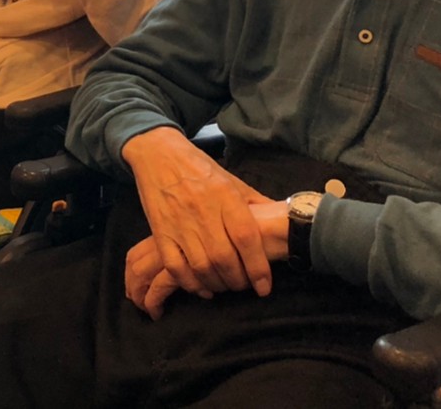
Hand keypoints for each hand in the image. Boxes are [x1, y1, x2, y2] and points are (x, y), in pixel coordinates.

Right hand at [122, 127, 277, 301]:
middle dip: (238, 280)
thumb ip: (255, 203)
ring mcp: (179, 222)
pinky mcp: (160, 231)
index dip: (258, 267)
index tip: (264, 286)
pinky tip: (202, 287)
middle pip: (224, 258)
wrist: (158, 153)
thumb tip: (281, 221)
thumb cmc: (199, 166)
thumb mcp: (231, 179)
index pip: (246, 237)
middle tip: (243, 285)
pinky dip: (190, 283)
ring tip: (225, 285)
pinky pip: (175, 266)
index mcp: (225, 195)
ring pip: (201, 266)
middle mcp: (202, 210)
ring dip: (216, 284)